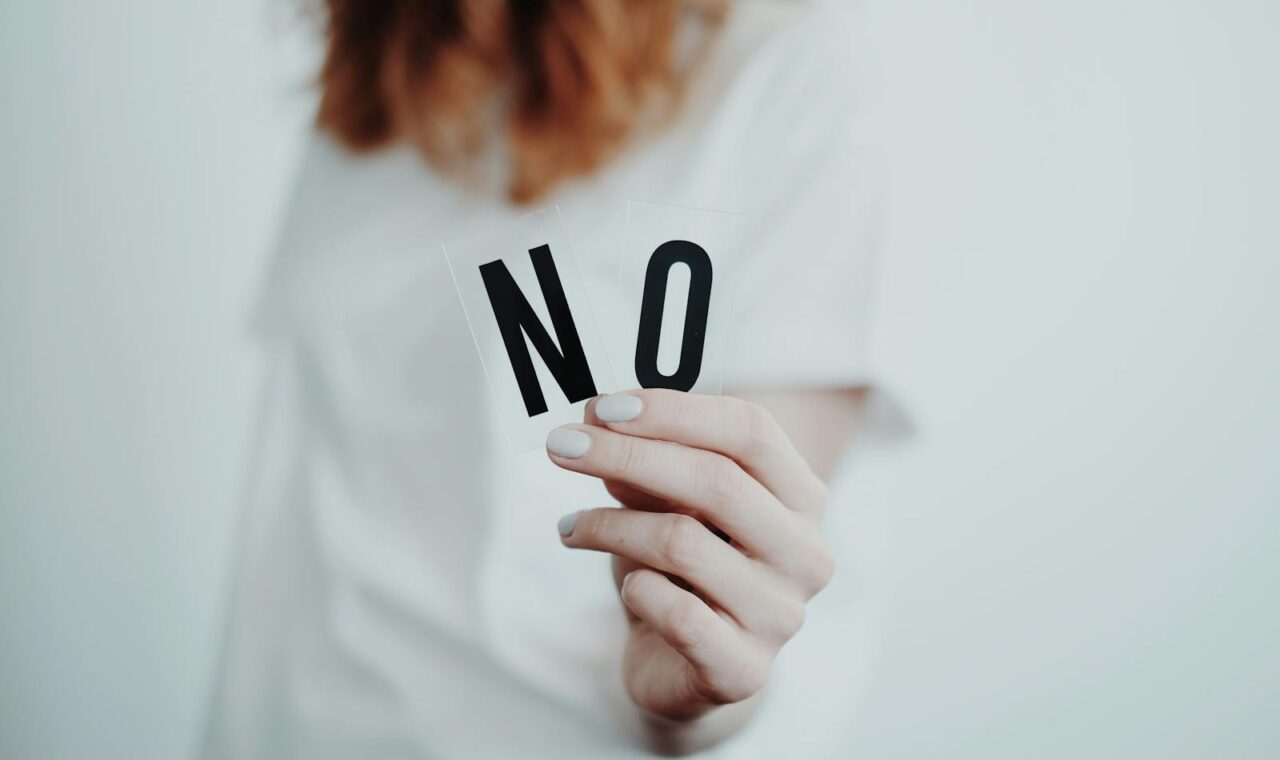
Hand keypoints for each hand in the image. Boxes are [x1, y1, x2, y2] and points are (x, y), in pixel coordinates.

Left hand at [546, 389, 835, 724]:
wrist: (684, 667)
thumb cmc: (680, 571)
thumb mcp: (664, 506)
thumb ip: (645, 466)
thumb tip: (597, 419)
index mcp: (801, 498)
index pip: (751, 431)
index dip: (674, 411)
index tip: (603, 407)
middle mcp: (806, 553)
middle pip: (717, 481)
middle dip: (627, 456)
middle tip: (562, 446)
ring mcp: (781, 615)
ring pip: (684, 544)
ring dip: (611, 526)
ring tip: (571, 525)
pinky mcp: (744, 670)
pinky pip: (677, 615)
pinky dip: (636, 590)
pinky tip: (625, 587)